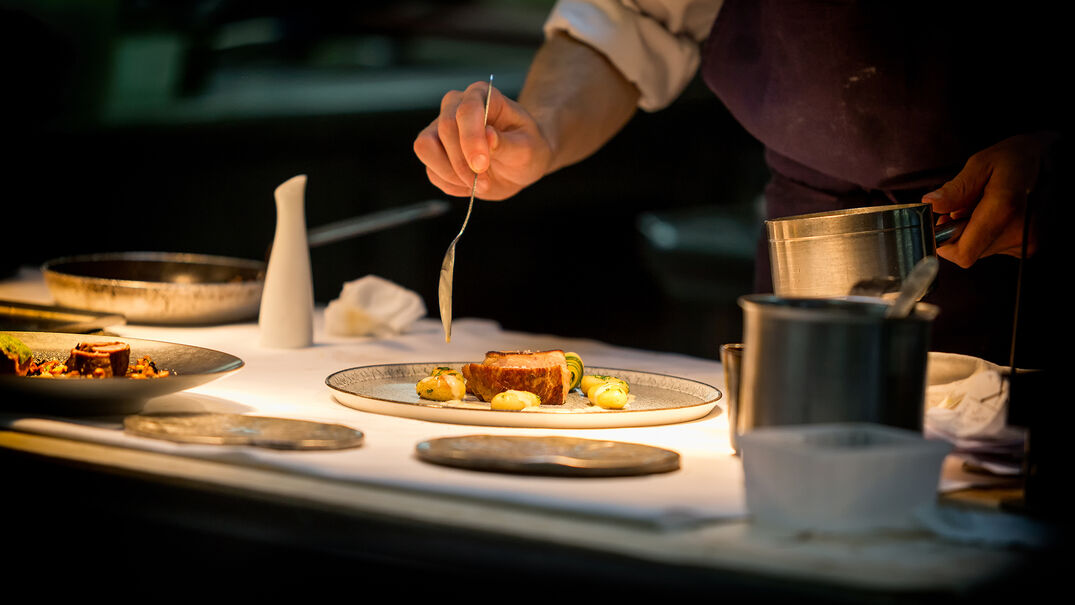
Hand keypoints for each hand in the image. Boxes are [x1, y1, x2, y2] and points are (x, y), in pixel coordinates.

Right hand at [413, 80, 552, 200]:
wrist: (519, 164)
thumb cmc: (526, 150)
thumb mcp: (528, 149)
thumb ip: (507, 143)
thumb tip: (488, 136)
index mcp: (482, 95)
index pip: (466, 110)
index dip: (471, 138)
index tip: (481, 164)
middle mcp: (455, 106)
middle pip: (444, 129)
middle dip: (463, 162)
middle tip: (485, 182)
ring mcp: (440, 128)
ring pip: (426, 148)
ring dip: (452, 174)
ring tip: (479, 183)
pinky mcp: (433, 152)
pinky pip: (431, 171)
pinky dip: (451, 184)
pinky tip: (471, 184)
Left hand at [923, 132, 1057, 267]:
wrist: (1060, 160)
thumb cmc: (1020, 157)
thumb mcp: (982, 163)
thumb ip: (957, 188)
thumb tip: (932, 205)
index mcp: (1004, 210)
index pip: (964, 254)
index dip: (945, 245)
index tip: (940, 226)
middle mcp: (1020, 232)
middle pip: (970, 250)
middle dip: (959, 231)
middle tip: (965, 205)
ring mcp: (1029, 241)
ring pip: (983, 249)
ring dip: (976, 230)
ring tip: (987, 204)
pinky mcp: (1033, 245)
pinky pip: (998, 246)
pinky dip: (991, 231)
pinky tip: (1002, 211)